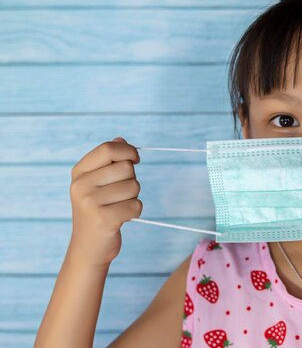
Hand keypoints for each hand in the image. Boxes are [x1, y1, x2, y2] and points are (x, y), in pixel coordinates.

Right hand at [67, 137, 141, 267]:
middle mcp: (80, 185)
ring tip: (118, 207)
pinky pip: (136, 205)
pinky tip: (122, 219)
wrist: (88, 248)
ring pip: (134, 186)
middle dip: (132, 180)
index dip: (128, 150)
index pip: (108, 148)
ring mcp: (90, 202)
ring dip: (133, 197)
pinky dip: (135, 212)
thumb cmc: (98, 211)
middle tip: (119, 195)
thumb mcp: (97, 183)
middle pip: (127, 167)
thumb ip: (109, 161)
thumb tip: (121, 140)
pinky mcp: (103, 219)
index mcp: (79, 173)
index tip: (136, 159)